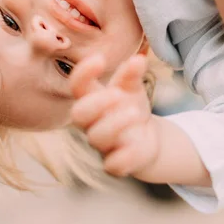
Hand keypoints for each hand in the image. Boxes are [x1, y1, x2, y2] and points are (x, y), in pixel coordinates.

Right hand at [69, 54, 159, 177]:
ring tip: (135, 113)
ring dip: (115, 124)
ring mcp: (103, 144)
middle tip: (118, 94)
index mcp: (92, 99)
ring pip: (96, 137)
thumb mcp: (132, 88)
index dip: (82, 73)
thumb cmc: (130, 107)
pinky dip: (123, 156)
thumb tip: (138, 59)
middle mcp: (92, 122)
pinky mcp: (116, 164)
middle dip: (96, 103)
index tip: (99, 59)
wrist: (146, 139)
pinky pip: (112, 164)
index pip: (77, 86)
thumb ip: (132, 74)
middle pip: (78, 115)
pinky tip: (134, 145)